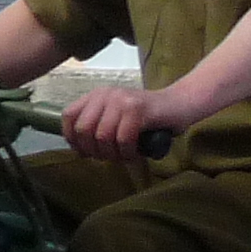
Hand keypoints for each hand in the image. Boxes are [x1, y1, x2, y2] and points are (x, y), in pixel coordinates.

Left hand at [61, 81, 185, 163]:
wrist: (182, 104)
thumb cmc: (149, 116)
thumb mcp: (117, 116)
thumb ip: (98, 124)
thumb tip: (80, 148)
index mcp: (97, 94)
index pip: (69, 116)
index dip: (72, 138)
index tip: (85, 151)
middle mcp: (106, 94)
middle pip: (83, 129)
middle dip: (94, 150)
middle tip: (109, 157)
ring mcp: (122, 100)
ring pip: (102, 136)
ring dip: (112, 154)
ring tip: (123, 156)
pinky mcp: (138, 109)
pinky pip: (123, 139)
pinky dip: (127, 152)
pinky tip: (134, 154)